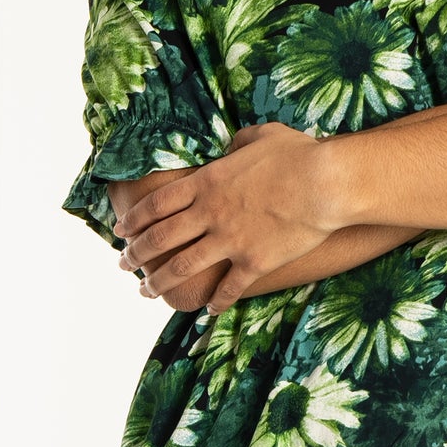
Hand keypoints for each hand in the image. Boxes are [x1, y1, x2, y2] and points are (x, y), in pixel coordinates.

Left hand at [114, 123, 341, 315]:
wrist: (326, 184)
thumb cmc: (298, 154)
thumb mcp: (261, 135)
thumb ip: (239, 142)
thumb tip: (233, 145)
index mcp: (206, 182)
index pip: (156, 204)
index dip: (133, 220)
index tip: (120, 232)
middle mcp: (209, 213)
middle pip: (159, 239)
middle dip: (135, 255)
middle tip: (123, 266)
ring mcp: (229, 240)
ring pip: (181, 268)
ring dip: (159, 282)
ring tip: (147, 292)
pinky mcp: (253, 263)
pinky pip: (227, 288)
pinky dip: (215, 302)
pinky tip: (207, 310)